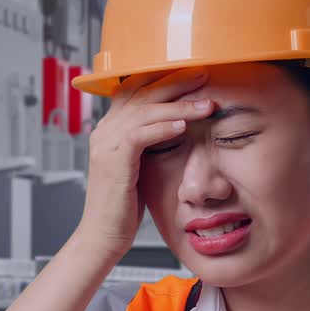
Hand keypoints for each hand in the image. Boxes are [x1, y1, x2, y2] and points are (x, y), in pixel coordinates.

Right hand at [75, 69, 213, 257]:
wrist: (103, 236)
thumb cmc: (124, 206)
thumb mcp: (140, 166)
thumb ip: (151, 143)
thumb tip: (176, 126)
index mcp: (109, 128)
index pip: (134, 89)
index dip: (162, 77)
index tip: (193, 74)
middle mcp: (104, 131)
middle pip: (141, 93)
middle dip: (175, 82)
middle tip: (204, 75)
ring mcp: (106, 145)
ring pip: (145, 112)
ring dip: (179, 105)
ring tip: (206, 105)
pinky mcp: (113, 161)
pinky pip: (140, 135)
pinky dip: (163, 128)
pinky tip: (183, 125)